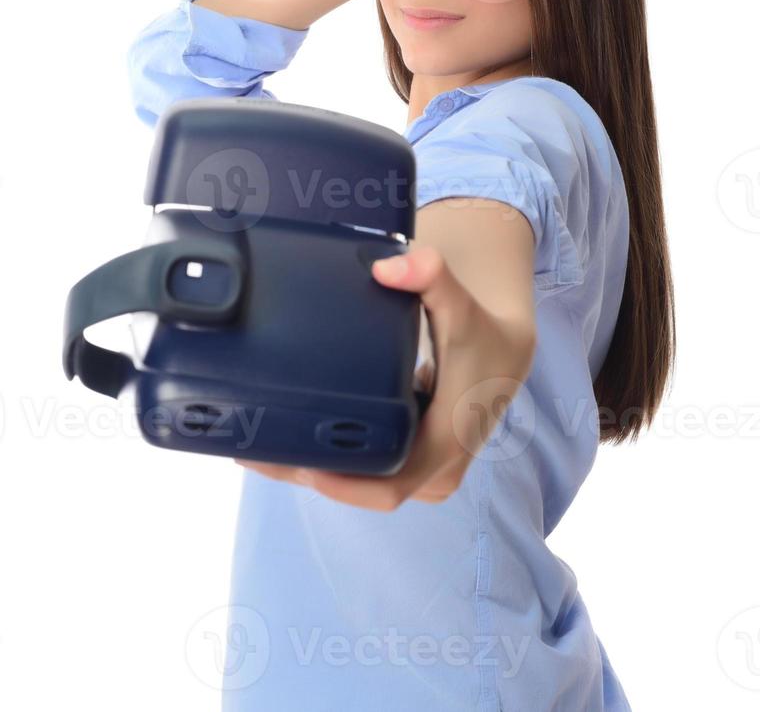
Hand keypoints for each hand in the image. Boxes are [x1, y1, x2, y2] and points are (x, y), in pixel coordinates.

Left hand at [234, 244, 536, 510]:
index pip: (387, 487)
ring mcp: (423, 470)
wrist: (505, 347)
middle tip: (254, 450)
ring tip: (259, 448)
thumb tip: (388, 268)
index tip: (295, 463)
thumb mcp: (462, 303)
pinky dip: (332, 460)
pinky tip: (289, 441)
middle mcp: (435, 469)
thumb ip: (432, 276)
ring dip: (314, 470)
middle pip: (362, 490)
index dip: (340, 485)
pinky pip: (367, 473)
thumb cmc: (483, 332)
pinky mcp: (411, 460)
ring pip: (362, 485)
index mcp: (446, 444)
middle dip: (308, 474)